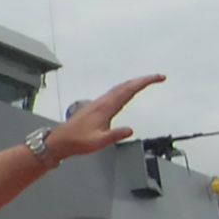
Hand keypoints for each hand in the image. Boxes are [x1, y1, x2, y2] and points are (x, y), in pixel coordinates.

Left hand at [39, 75, 165, 160]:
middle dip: (143, 80)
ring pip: (119, 88)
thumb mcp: (99, 141)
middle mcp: (102, 102)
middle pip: (125, 86)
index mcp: (105, 107)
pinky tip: (124, 92)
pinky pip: (113, 93)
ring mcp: (98, 103)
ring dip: (134, 83)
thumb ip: (115, 135)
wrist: (61, 141)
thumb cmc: (77, 141)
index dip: (145, 82)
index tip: (157, 78)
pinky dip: (124, 89)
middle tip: (157, 77)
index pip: (129, 90)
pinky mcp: (95, 107)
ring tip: (145, 81)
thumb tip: (130, 130)